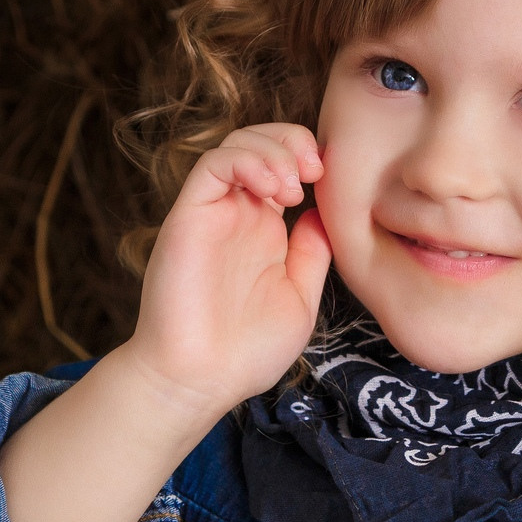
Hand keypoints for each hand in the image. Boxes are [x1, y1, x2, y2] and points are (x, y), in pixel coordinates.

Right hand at [125, 123, 332, 417]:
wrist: (200, 381)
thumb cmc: (246, 352)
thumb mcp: (300, 298)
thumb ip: (312, 254)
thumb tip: (323, 213)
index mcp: (264, 230)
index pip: (283, 166)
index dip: (310, 157)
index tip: (332, 179)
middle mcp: (237, 214)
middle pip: (261, 143)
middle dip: (295, 141)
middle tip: (316, 170)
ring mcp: (213, 213)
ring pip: (236, 144)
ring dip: (273, 148)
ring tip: (294, 184)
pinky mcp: (189, 216)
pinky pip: (212, 165)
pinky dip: (246, 160)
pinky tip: (272, 189)